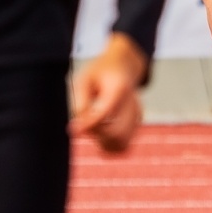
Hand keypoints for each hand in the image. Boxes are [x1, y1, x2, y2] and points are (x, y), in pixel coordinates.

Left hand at [70, 32, 147, 153]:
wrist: (122, 67)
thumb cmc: (98, 74)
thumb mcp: (83, 80)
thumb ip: (80, 103)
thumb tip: (77, 129)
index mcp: (119, 88)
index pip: (106, 112)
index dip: (89, 124)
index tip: (74, 128)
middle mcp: (133, 104)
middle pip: (117, 133)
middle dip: (97, 135)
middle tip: (85, 124)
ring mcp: (137, 115)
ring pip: (121, 144)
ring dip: (103, 142)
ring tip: (93, 128)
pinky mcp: (136, 125)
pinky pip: (122, 145)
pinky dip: (109, 144)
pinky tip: (102, 131)